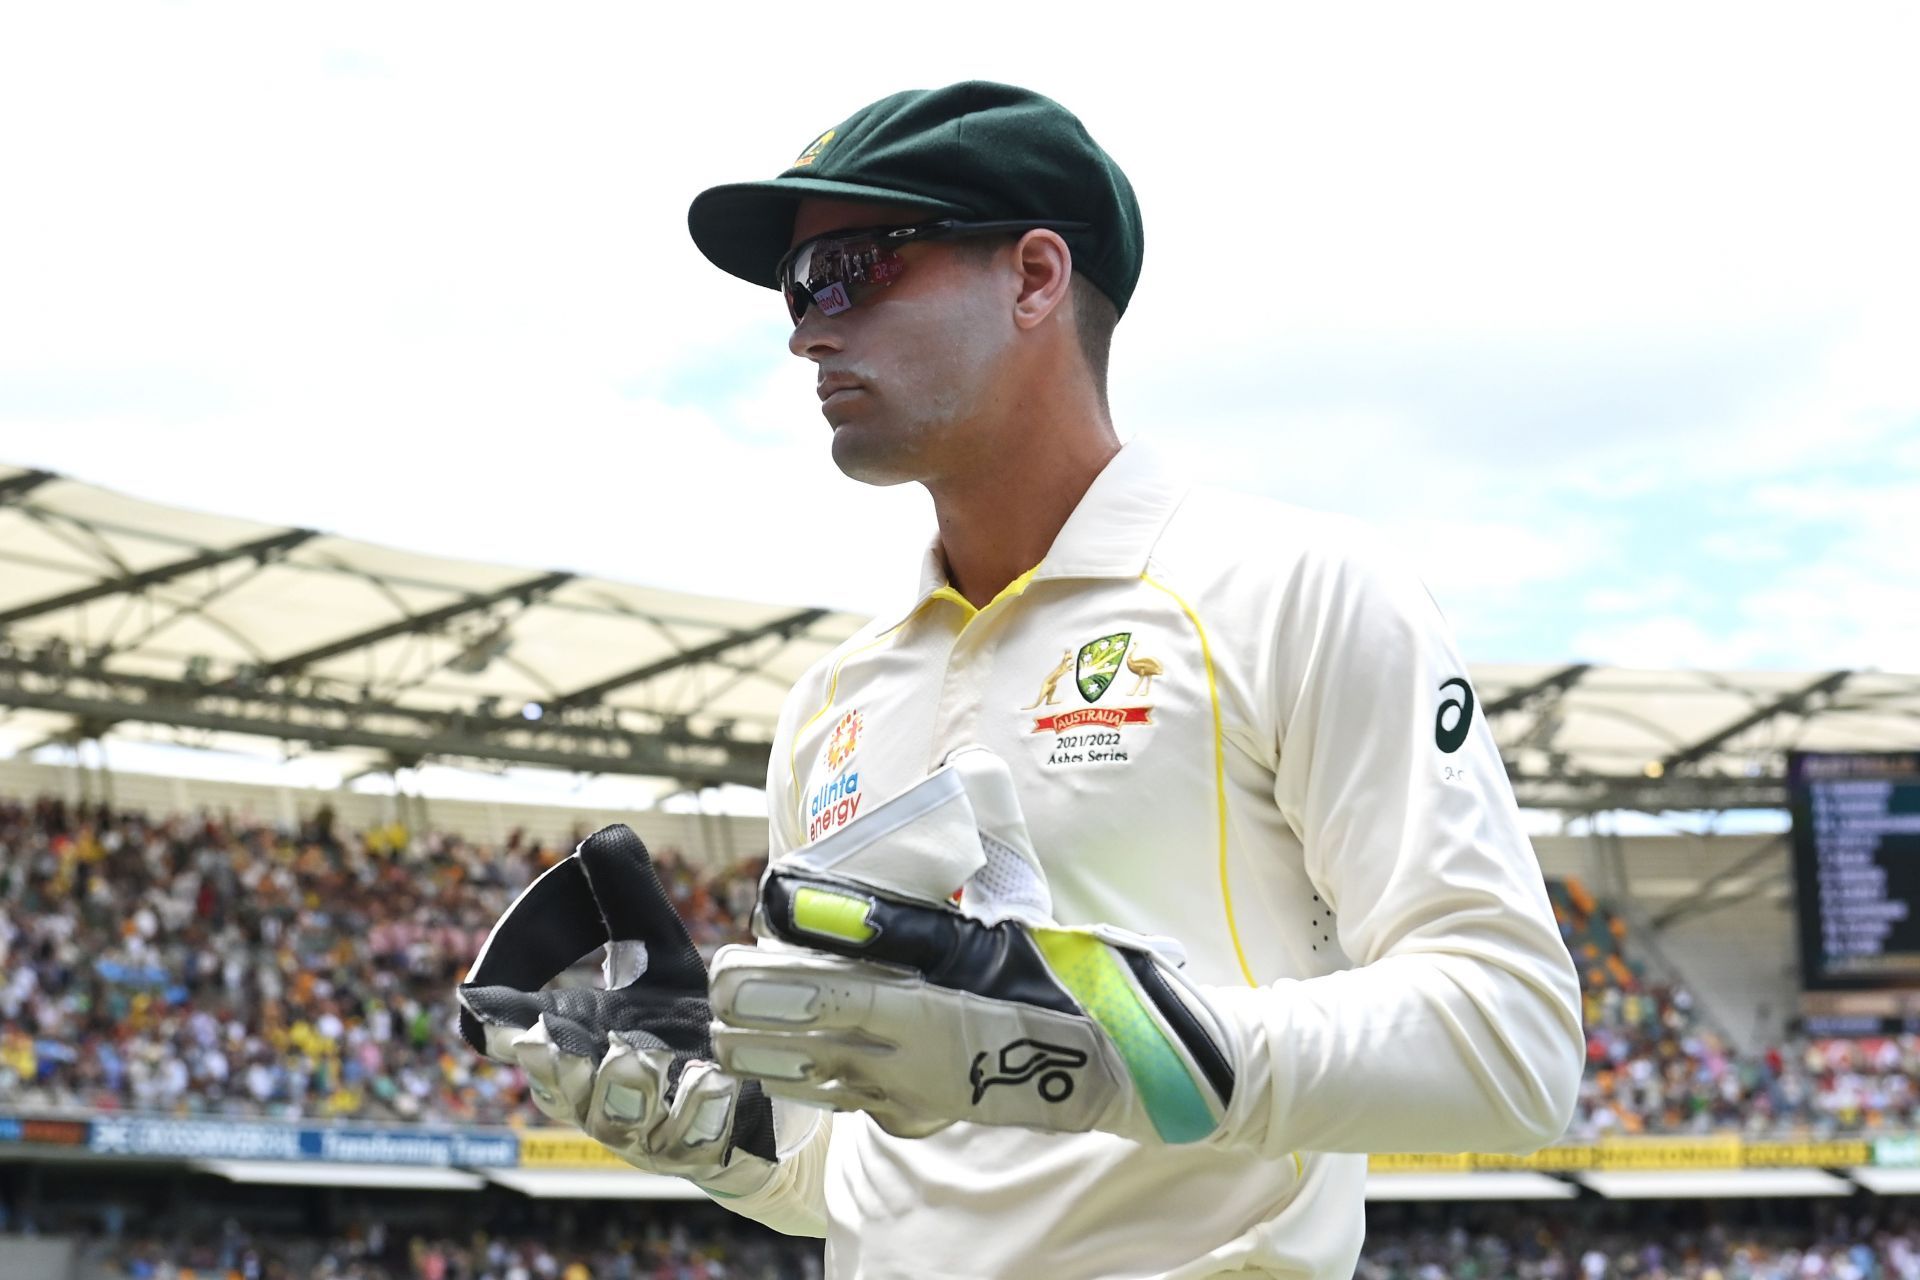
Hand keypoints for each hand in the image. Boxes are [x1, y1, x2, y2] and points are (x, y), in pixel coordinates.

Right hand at [456, 824, 789, 1193]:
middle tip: (537, 1038)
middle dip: (547, 1062)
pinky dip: (697, 1112)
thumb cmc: (683, 1023)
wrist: (749, 1089)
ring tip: (626, 1056)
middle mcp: (600, 1088)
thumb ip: (628, 899)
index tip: (477, 999)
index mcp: (576, 1039)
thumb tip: (600, 838)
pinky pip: (693, 1139)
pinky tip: (710, 1081)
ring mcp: (647, 1123)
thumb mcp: (661, 952)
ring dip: (616, 1088)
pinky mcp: (703, 1143)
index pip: (515, 1033)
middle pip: (558, 1084)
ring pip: (616, 1118)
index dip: (493, 1018)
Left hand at [707, 752, 1236, 1146]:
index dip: (776, 989)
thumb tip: (966, 766)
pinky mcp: (924, 1117)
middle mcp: (916, 1063)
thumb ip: (990, 836)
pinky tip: (786, 1066)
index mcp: (938, 1010)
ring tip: (730, 1031)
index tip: (730, 969)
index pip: (837, 1000)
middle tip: (719, 986)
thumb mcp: (1029, 906)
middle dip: (754, 1019)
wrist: (1126, 1066)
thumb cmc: (1076, 981)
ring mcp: (916, 1098)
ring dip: (769, 1055)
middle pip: (810, 1043)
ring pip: (821, 1079)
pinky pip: (851, 1101)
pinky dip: (811, 1080)